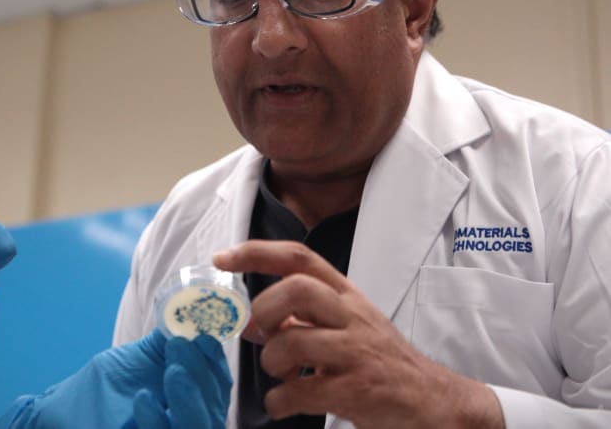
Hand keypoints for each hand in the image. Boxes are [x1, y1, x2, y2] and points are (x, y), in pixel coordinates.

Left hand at [0, 329, 231, 428]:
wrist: (54, 420)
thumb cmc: (93, 393)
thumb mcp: (131, 363)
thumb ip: (161, 347)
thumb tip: (189, 316)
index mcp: (187, 403)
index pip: (217, 388)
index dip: (216, 364)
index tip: (205, 337)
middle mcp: (183, 425)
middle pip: (214, 410)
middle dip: (202, 375)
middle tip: (182, 346)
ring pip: (199, 428)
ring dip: (189, 396)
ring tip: (172, 368)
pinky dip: (156, 421)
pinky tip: (142, 398)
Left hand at [214, 240, 503, 428]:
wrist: (433, 400)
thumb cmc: (378, 358)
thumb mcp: (345, 326)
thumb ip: (303, 318)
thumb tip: (253, 322)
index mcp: (345, 294)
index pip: (299, 257)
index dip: (256, 252)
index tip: (222, 257)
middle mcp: (351, 315)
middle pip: (297, 288)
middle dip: (265, 309)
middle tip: (261, 333)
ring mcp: (357, 352)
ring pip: (294, 341)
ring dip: (272, 362)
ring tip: (280, 375)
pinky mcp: (358, 390)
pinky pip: (301, 392)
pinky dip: (280, 400)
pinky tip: (285, 403)